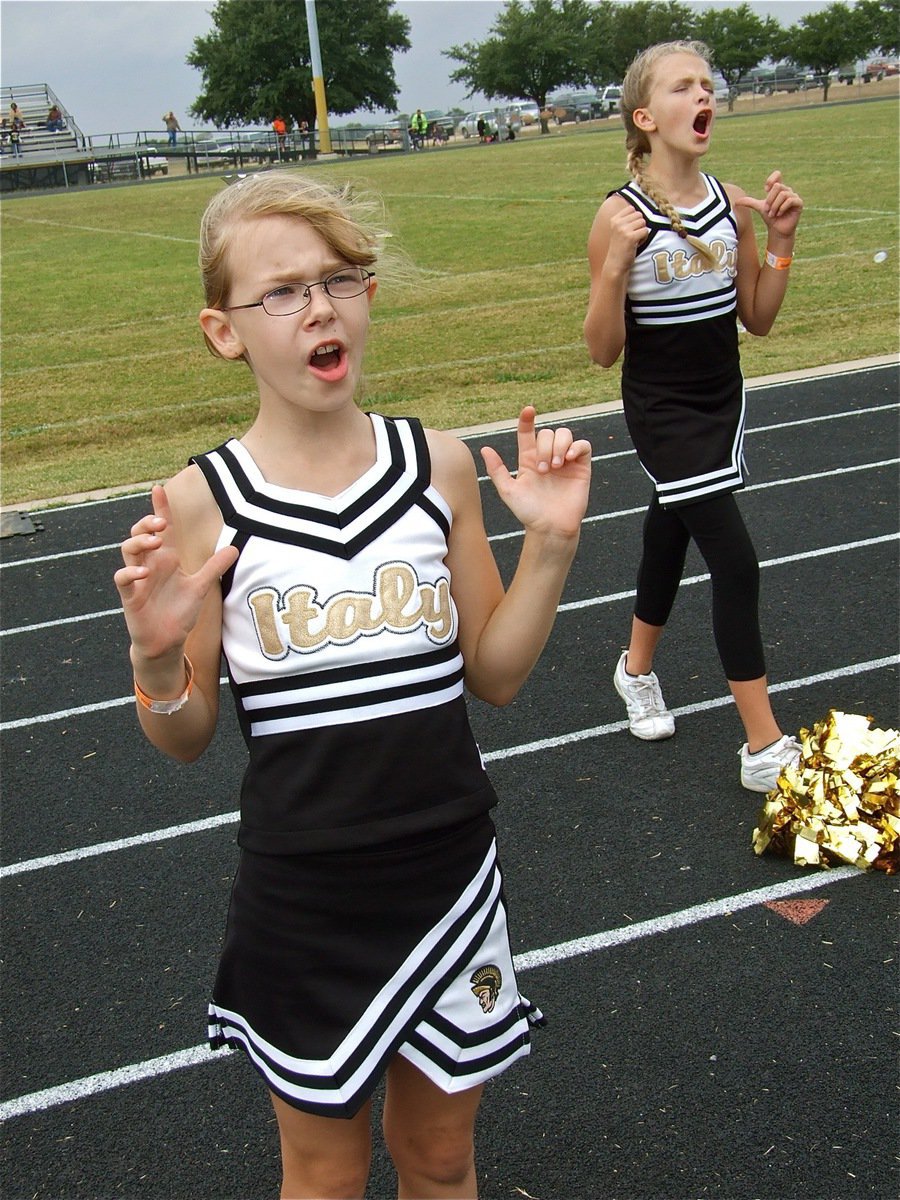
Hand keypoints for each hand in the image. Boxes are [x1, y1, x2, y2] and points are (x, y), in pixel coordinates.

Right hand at [114, 485, 238, 661]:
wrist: (167, 641)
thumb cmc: (179, 612)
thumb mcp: (200, 586)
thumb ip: (215, 567)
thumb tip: (235, 548)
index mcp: (166, 559)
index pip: (162, 529)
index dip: (160, 509)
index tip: (158, 489)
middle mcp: (151, 564)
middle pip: (140, 533)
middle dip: (147, 523)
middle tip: (160, 523)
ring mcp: (138, 579)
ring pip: (128, 550)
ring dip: (139, 542)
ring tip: (156, 542)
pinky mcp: (130, 596)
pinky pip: (122, 579)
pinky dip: (130, 572)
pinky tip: (144, 572)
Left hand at [480, 407, 590, 539]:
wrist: (550, 528)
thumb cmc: (528, 512)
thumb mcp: (508, 491)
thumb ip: (497, 470)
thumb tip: (484, 448)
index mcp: (528, 459)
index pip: (527, 433)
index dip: (527, 419)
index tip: (528, 410)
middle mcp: (547, 457)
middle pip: (547, 433)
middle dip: (544, 447)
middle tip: (543, 470)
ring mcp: (565, 461)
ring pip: (564, 434)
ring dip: (558, 446)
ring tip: (555, 466)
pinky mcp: (581, 467)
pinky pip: (583, 445)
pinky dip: (576, 447)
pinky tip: (568, 459)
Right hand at [606, 203, 648, 271]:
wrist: (615, 265)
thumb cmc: (620, 248)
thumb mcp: (619, 230)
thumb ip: (626, 219)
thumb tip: (639, 209)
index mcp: (614, 219)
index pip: (631, 208)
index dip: (635, 219)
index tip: (629, 230)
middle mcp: (618, 223)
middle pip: (639, 215)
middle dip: (639, 225)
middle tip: (632, 237)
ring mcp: (623, 230)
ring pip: (643, 222)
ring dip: (642, 232)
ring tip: (634, 241)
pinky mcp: (631, 237)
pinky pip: (645, 231)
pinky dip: (644, 239)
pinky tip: (636, 245)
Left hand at [735, 170, 802, 239]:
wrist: (777, 230)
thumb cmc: (770, 218)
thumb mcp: (759, 208)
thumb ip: (749, 202)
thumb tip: (736, 201)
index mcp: (779, 189)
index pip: (777, 174)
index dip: (770, 181)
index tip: (765, 191)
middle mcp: (788, 190)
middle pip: (777, 187)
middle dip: (770, 200)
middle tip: (768, 210)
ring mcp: (794, 196)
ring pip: (783, 194)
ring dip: (775, 206)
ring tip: (773, 214)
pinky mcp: (799, 203)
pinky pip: (790, 200)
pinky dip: (782, 207)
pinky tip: (779, 214)